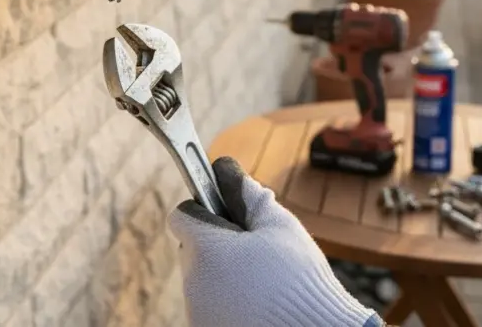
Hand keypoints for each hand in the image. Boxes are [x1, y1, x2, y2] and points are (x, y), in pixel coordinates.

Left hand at [167, 156, 381, 326]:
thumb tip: (225, 170)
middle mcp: (192, 282)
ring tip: (263, 279)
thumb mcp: (279, 225)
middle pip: (194, 247)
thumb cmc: (299, 278)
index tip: (230, 213)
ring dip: (224, 270)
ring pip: (203, 277)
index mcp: (205, 249)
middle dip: (219, 241)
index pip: (182, 215)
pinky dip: (228, 297)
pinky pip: (211, 302)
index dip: (206, 207)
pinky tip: (259, 300)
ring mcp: (197, 311)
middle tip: (257, 248)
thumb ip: (247, 194)